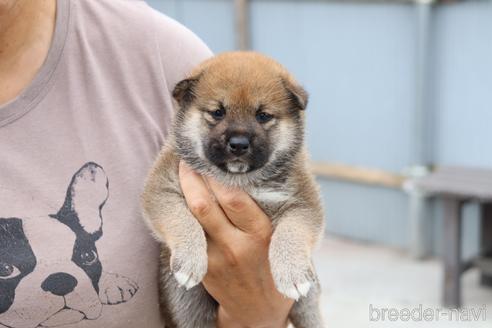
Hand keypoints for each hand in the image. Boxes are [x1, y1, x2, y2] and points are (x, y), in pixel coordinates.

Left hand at [179, 162, 292, 327]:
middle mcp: (238, 245)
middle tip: (189, 155)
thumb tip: (246, 173)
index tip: (212, 155)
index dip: (217, 173)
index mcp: (262, 233)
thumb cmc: (273, 265)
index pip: (234, 197)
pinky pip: (188, 234)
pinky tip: (181, 196)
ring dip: (184, 189)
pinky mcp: (204, 268)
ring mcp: (217, 258)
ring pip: (192, 216)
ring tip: (182, 169)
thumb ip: (262, 211)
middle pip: (205, 203)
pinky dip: (183, 211)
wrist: (260, 312)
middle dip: (193, 175)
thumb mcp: (280, 239)